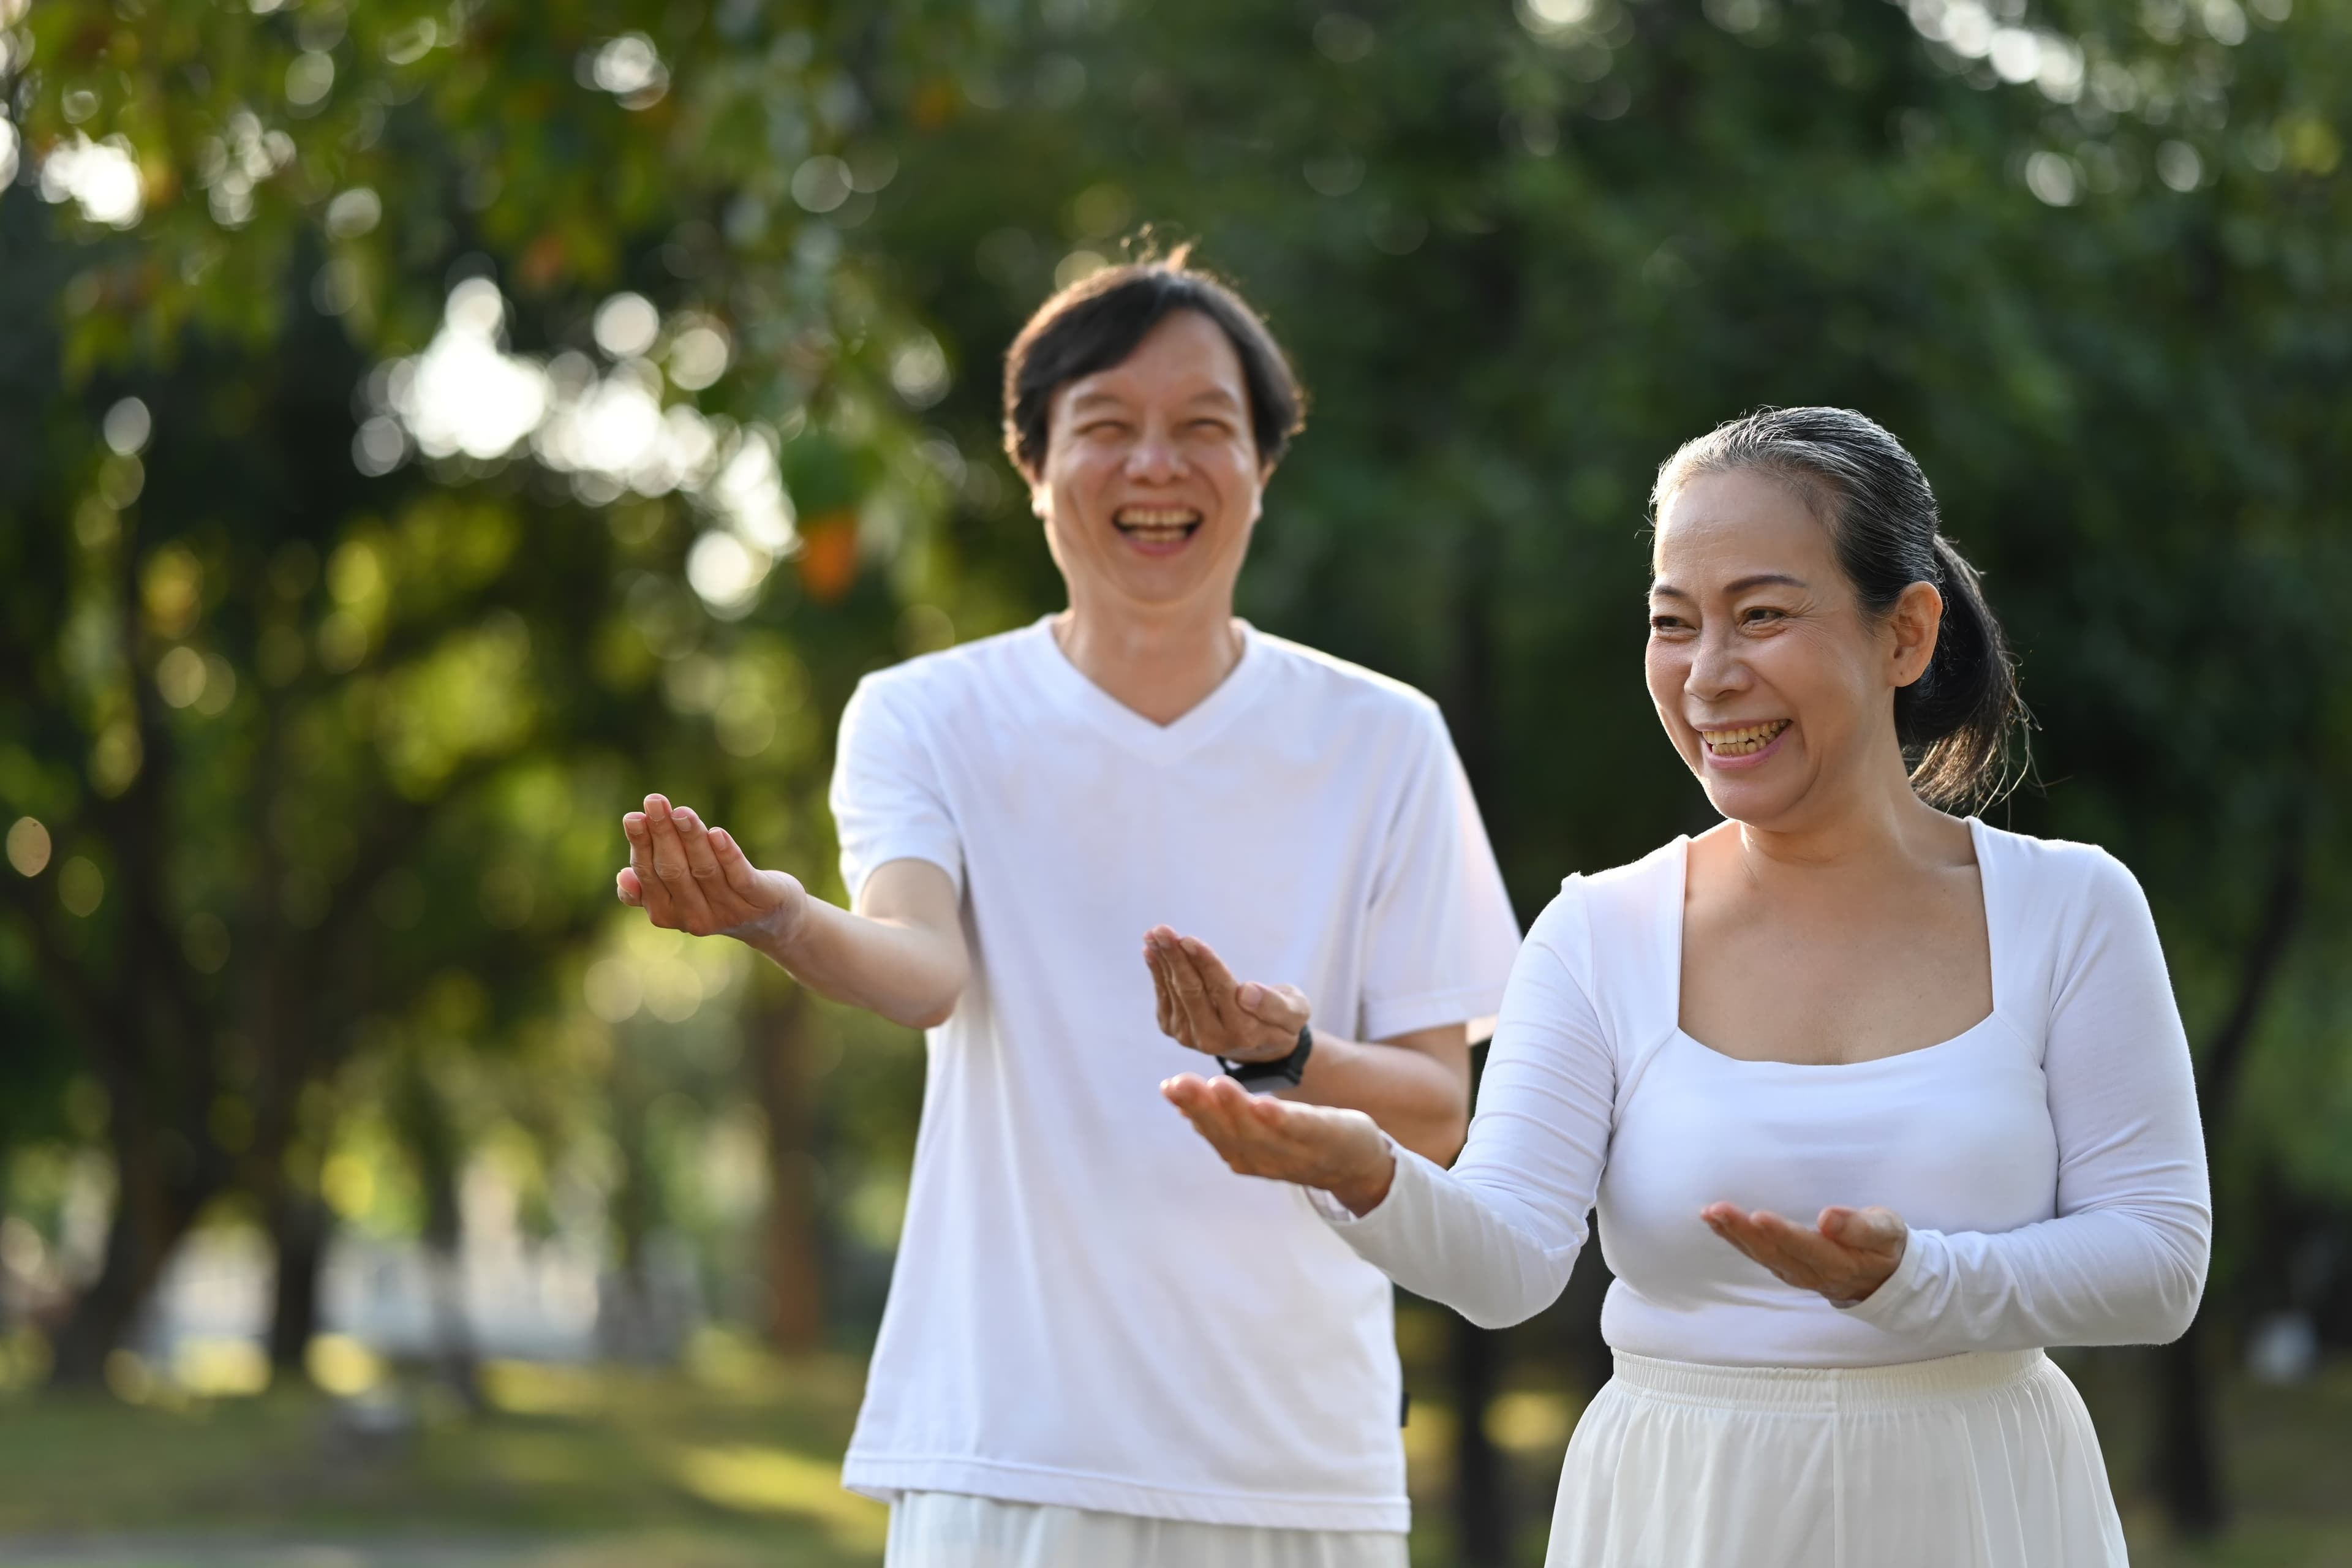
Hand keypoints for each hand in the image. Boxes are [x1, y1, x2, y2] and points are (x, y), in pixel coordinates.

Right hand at [617, 793, 807, 945]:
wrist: (772, 919)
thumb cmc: (715, 895)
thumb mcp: (679, 893)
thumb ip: (649, 886)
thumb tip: (623, 876)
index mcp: (667, 914)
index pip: (649, 875)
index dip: (641, 845)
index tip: (634, 816)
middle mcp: (695, 917)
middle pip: (673, 871)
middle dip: (662, 833)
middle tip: (654, 800)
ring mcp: (728, 910)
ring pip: (705, 870)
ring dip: (692, 838)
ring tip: (682, 811)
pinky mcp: (758, 899)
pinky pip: (739, 876)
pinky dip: (727, 854)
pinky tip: (717, 833)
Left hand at [1143, 928, 1310, 1063]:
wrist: (1259, 1043)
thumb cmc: (1281, 1018)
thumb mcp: (1294, 1012)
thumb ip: (1275, 1006)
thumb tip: (1246, 992)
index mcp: (1244, 1032)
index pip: (1221, 990)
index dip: (1204, 963)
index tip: (1188, 940)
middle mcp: (1212, 1038)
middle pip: (1191, 991)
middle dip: (1176, 957)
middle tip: (1162, 930)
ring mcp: (1190, 1036)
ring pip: (1174, 990)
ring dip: (1163, 959)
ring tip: (1155, 933)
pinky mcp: (1174, 1029)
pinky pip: (1164, 995)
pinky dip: (1156, 971)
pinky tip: (1151, 949)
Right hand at [1161, 1073, 1394, 1214]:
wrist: (1355, 1164)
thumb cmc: (1298, 1141)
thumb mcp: (1255, 1132)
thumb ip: (1220, 1118)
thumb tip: (1178, 1099)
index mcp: (1245, 1154)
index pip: (1214, 1131)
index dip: (1190, 1109)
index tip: (1168, 1087)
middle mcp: (1264, 1158)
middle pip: (1230, 1132)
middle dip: (1202, 1108)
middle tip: (1178, 1084)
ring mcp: (1294, 1151)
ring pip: (1259, 1132)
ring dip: (1235, 1111)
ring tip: (1216, 1085)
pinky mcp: (1324, 1138)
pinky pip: (1299, 1130)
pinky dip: (1280, 1121)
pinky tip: (1263, 1103)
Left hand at [1702, 1202, 1907, 1305]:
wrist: (1884, 1278)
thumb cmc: (1884, 1245)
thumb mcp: (1886, 1232)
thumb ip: (1861, 1227)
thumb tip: (1828, 1217)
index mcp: (1839, 1263)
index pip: (1807, 1248)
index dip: (1783, 1234)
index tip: (1759, 1217)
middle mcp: (1812, 1273)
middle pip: (1774, 1253)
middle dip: (1743, 1232)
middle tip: (1717, 1209)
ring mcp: (1795, 1274)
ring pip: (1761, 1256)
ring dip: (1733, 1236)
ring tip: (1710, 1214)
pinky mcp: (1786, 1269)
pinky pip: (1758, 1255)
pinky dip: (1736, 1240)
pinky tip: (1717, 1223)